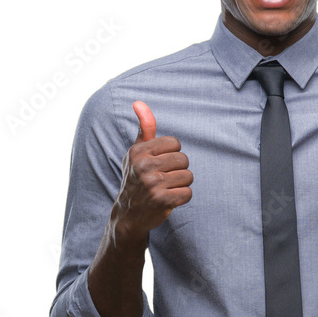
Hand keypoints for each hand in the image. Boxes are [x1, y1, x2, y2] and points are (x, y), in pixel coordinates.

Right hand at [113, 101, 192, 240]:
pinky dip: (182, 197)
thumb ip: (144, 128)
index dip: (172, 154)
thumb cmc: (136, 178)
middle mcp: (143, 166)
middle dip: (178, 170)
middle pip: (183, 160)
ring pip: (188, 176)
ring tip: (166, 188)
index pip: (175, 143)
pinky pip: (188, 193)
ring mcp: (152, 184)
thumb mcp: (136, 152)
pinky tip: (168, 200)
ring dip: (181, 184)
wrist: (128, 214)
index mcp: (138, 151)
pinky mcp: (162, 201)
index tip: (160, 164)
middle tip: (163, 179)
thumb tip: (139, 102)